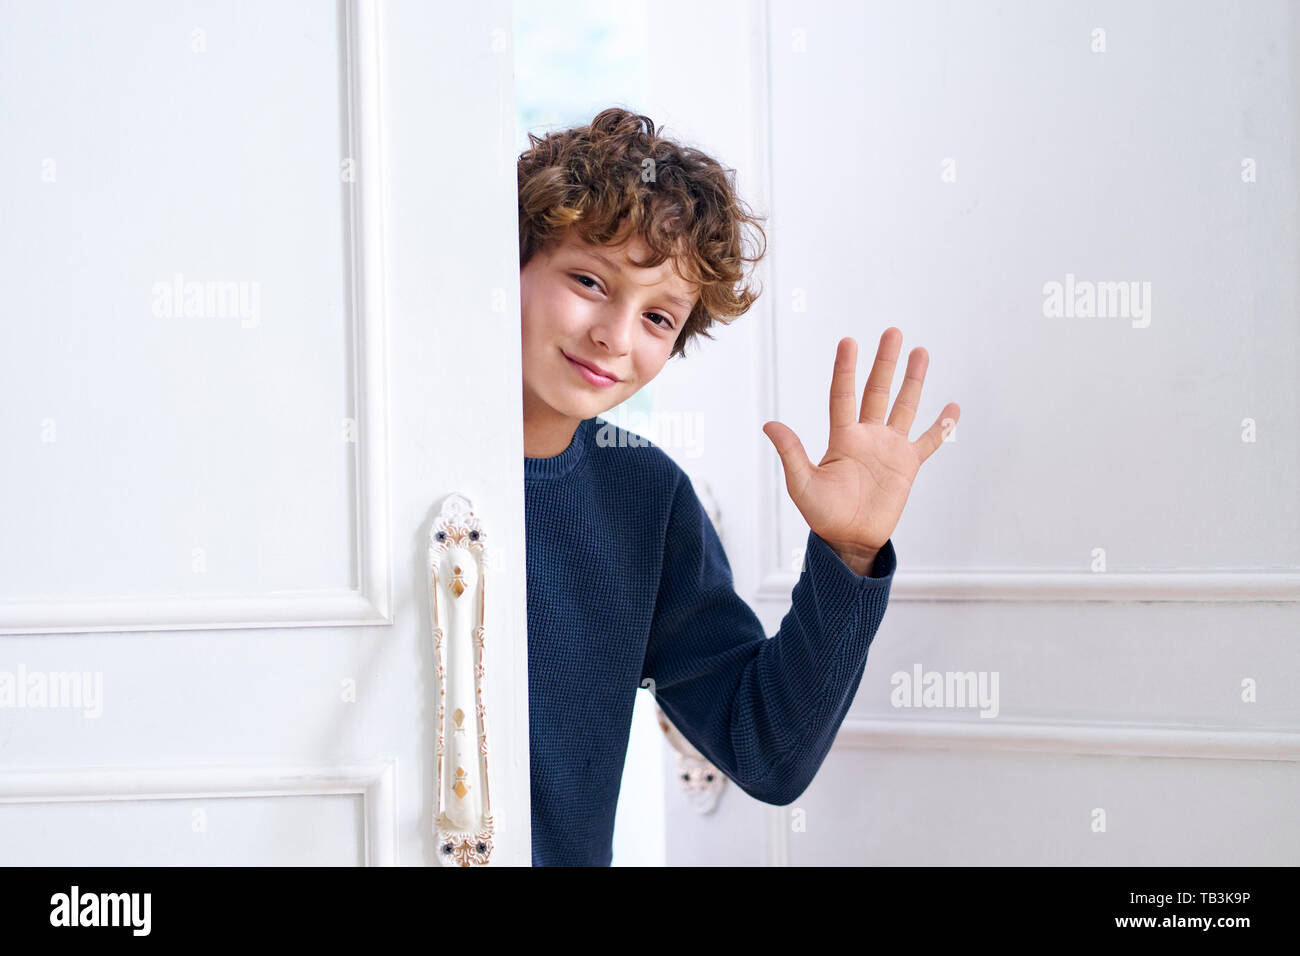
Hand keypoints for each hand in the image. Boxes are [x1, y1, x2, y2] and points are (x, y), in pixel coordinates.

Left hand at [762, 328, 959, 567]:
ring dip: (913, 380)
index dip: (845, 368)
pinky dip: (943, 426)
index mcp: (842, 437)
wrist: (849, 539)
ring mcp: (889, 448)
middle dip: (885, 362)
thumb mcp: (802, 484)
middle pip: (877, 390)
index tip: (848, 341)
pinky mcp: (908, 465)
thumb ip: (792, 453)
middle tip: (893, 332)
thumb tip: (769, 425)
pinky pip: (930, 441)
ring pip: (904, 406)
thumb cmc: (822, 514)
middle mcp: (867, 436)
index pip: (843, 394)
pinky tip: (954, 407)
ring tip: (921, 352)